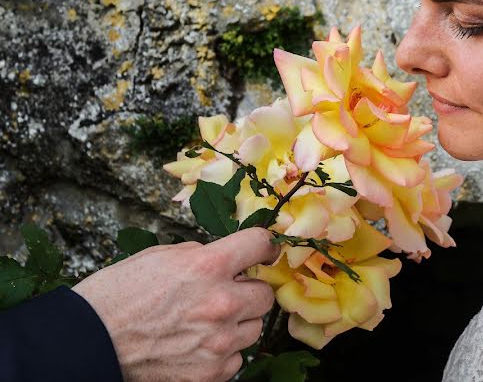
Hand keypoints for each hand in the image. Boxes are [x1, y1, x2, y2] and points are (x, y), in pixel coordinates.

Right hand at [73, 228, 279, 381]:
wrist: (88, 343)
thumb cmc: (118, 296)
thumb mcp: (162, 256)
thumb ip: (204, 255)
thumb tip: (231, 258)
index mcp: (208, 267)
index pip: (260, 244)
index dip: (264, 245)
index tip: (264, 250)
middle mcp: (220, 304)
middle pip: (265, 293)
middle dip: (248, 291)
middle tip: (224, 293)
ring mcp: (218, 342)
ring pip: (254, 328)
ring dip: (237, 323)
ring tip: (203, 321)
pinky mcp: (210, 373)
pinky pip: (237, 358)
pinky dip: (222, 352)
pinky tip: (196, 344)